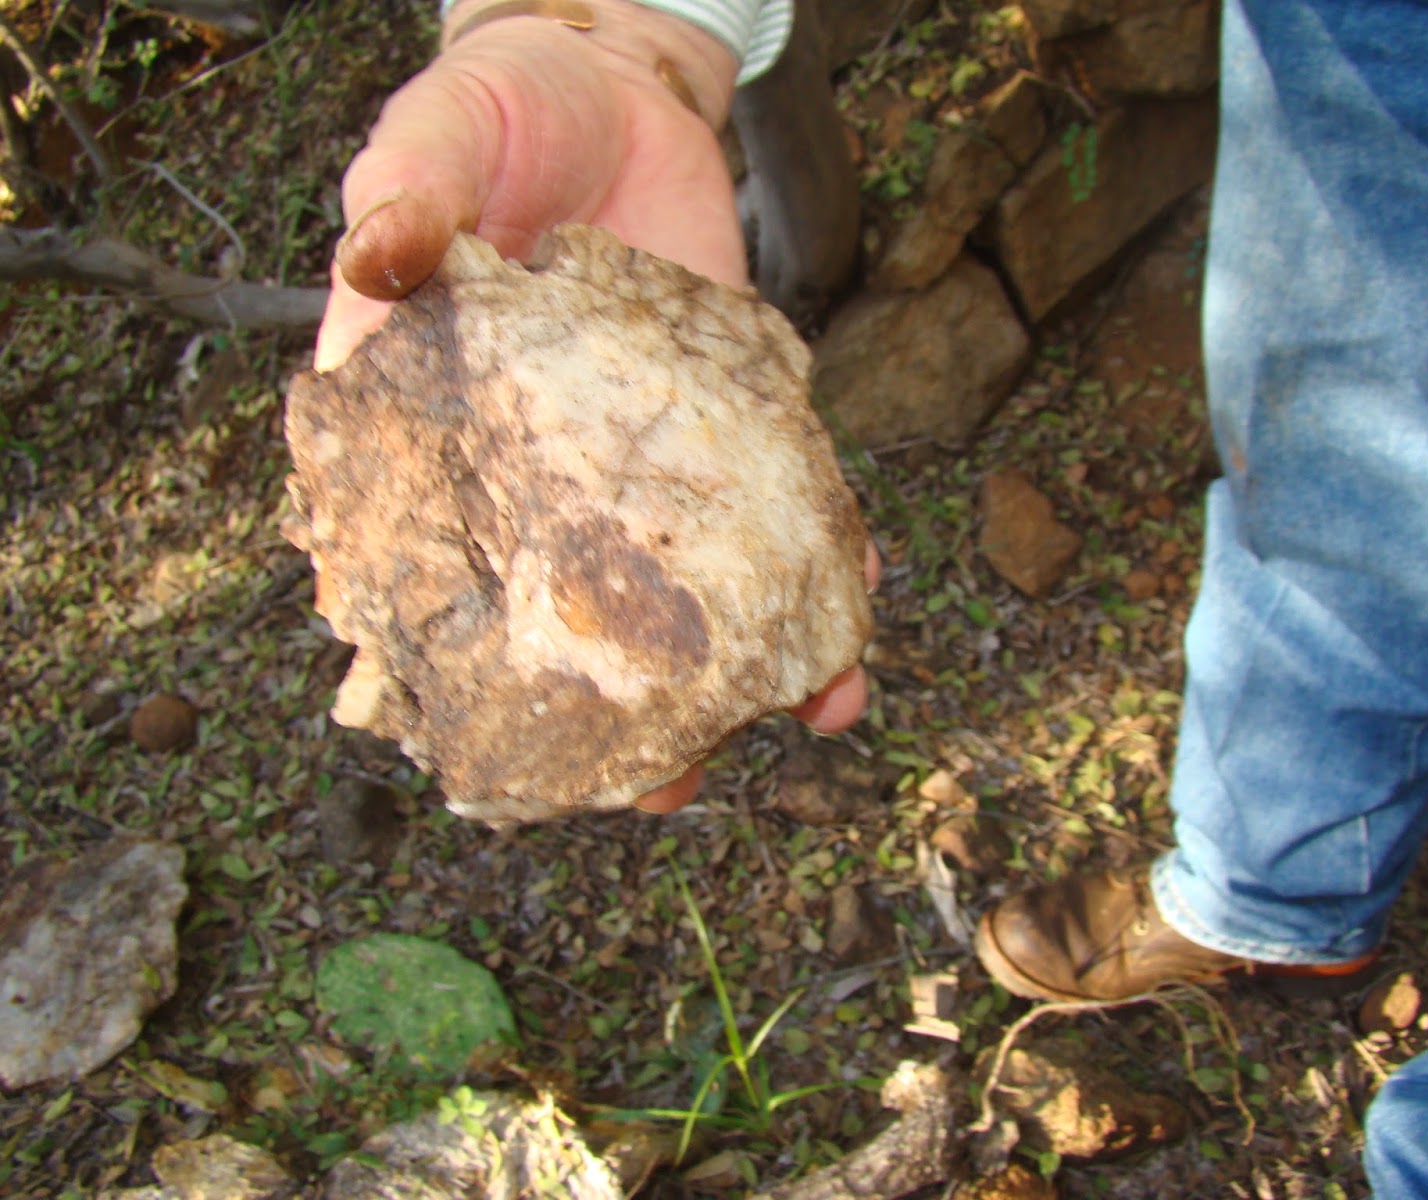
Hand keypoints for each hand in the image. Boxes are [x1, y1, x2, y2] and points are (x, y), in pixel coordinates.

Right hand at [313, 1, 871, 812]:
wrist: (617, 90)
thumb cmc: (497, 115)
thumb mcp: (437, 135)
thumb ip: (404, 191)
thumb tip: (376, 254)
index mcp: (444, 432)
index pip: (434, 572)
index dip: (467, 672)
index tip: (504, 757)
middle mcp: (551, 469)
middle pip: (582, 614)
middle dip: (629, 709)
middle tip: (664, 790)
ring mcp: (649, 457)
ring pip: (697, 580)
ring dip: (757, 656)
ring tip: (815, 715)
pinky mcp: (730, 417)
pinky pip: (778, 496)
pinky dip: (827, 548)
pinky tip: (865, 597)